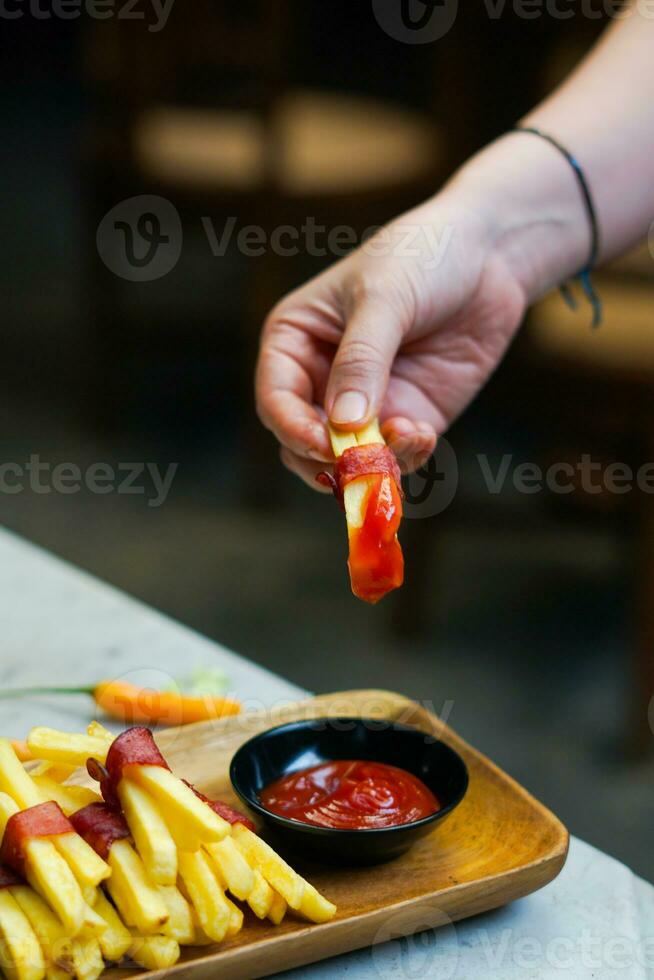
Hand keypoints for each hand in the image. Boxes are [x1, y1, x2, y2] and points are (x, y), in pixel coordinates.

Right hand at [255, 126, 595, 489]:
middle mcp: (322, 378)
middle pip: (303, 441)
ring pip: (348, 458)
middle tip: (360, 462)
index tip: (324, 444)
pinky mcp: (408, 417)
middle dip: (328, 459)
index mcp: (295, 341)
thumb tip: (343, 425)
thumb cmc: (422, 256)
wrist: (490, 254)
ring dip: (373, 463)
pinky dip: (407, 456)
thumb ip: (361, 361)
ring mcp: (366, 403)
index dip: (293, 428)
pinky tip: (424, 433)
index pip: (276, 399)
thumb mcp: (384, 299)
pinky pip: (396, 456)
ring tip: (408, 439)